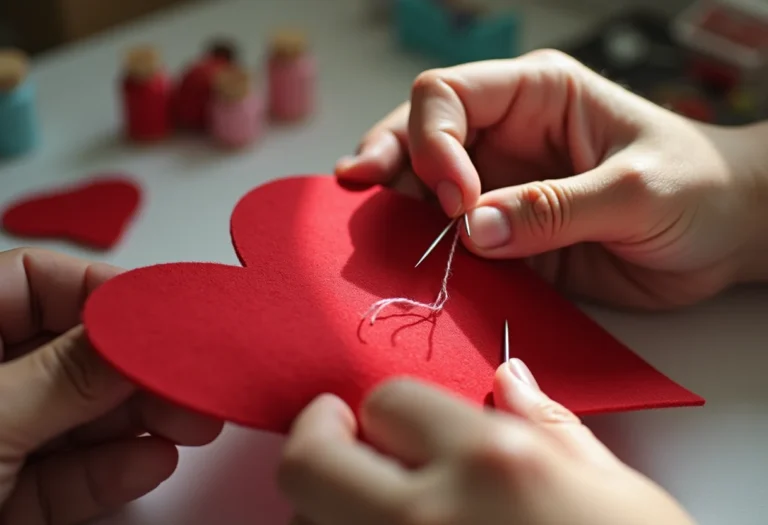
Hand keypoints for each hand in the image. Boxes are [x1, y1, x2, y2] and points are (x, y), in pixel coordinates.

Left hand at [0, 248, 222, 523]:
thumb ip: (67, 375)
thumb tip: (144, 334)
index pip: (33, 282)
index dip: (101, 291)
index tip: (165, 312)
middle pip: (70, 355)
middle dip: (135, 369)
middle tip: (193, 379)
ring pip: (77, 418)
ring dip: (138, 421)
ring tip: (194, 422)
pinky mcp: (5, 499)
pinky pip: (66, 477)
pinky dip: (110, 471)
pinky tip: (152, 462)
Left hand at [277, 361, 695, 524]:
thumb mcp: (618, 494)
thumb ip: (550, 426)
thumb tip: (511, 377)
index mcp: (494, 465)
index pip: (388, 400)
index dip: (393, 407)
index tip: (399, 420)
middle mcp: (427, 522)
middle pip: (310, 460)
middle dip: (319, 437)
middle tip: (342, 437)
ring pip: (304, 524)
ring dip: (328, 506)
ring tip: (373, 508)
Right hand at [336, 50, 767, 307]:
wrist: (727, 237)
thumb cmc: (700, 188)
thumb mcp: (637, 190)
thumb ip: (555, 208)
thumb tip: (474, 231)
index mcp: (536, 96)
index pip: (450, 96)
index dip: (435, 143)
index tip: (458, 201)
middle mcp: (506, 136)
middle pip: (418, 134)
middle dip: (387, 160)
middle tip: (361, 190)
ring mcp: (501, 187)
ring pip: (422, 189)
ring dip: (393, 208)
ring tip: (368, 228)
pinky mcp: (506, 235)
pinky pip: (451, 241)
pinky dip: (423, 252)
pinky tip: (400, 258)